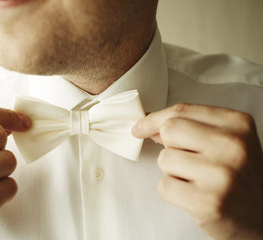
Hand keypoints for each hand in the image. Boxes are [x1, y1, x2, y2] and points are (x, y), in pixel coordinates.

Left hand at [132, 103, 262, 239]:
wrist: (259, 215)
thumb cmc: (237, 175)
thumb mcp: (223, 141)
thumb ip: (189, 127)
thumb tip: (147, 123)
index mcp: (237, 124)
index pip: (181, 111)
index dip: (154, 119)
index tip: (140, 126)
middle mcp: (232, 146)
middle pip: (169, 130)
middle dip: (170, 146)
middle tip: (188, 160)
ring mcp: (221, 174)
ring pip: (165, 159)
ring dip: (173, 171)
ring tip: (196, 180)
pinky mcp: (207, 201)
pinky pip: (164, 186)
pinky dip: (173, 192)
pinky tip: (194, 195)